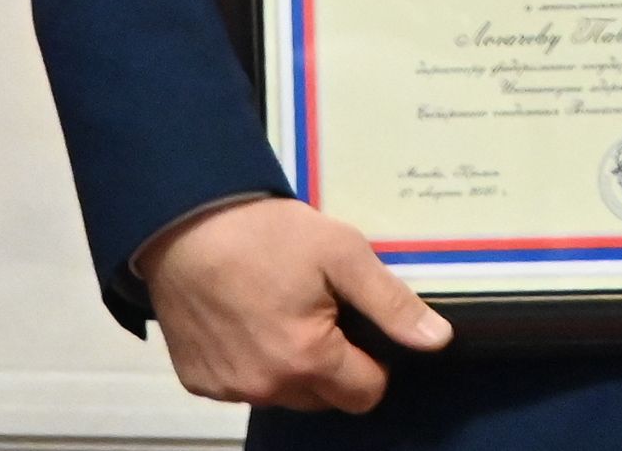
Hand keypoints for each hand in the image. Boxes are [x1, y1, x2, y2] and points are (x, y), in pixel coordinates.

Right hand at [142, 196, 452, 412]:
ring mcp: (229, 388)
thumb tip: (436, 340)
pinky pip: (243, 386)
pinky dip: (252, 363)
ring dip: (292, 367)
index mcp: (307, 360)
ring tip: (280, 310)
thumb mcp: (341, 254)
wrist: (184, 223)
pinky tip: (246, 320)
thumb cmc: (265, 234)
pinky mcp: (199, 381)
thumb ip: (390, 303)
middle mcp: (266, 388)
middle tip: (319, 311)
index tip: (358, 326)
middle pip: (325, 399)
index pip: (366, 393)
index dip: (373, 362)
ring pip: (284, 395)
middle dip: (333, 365)